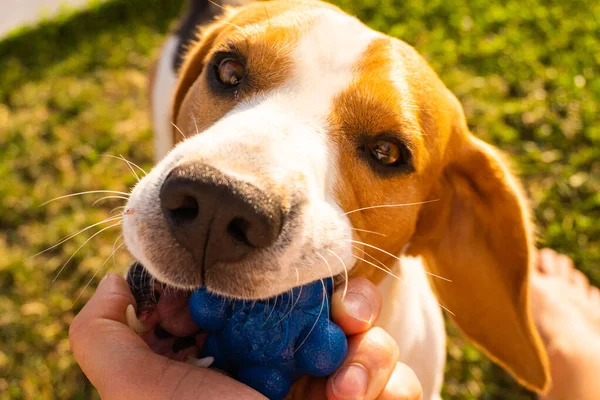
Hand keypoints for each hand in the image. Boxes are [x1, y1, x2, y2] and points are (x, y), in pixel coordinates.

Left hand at [70, 274, 421, 399]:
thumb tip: (114, 281)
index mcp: (237, 354)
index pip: (263, 294)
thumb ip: (102, 336)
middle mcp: (285, 365)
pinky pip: (398, 374)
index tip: (268, 299)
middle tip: (338, 316)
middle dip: (340, 303)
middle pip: (326, 304)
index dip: (271, 286)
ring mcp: (329, 386)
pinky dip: (388, 383)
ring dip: (367, 351)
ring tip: (343, 388)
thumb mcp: (137, 389)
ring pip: (368, 334)